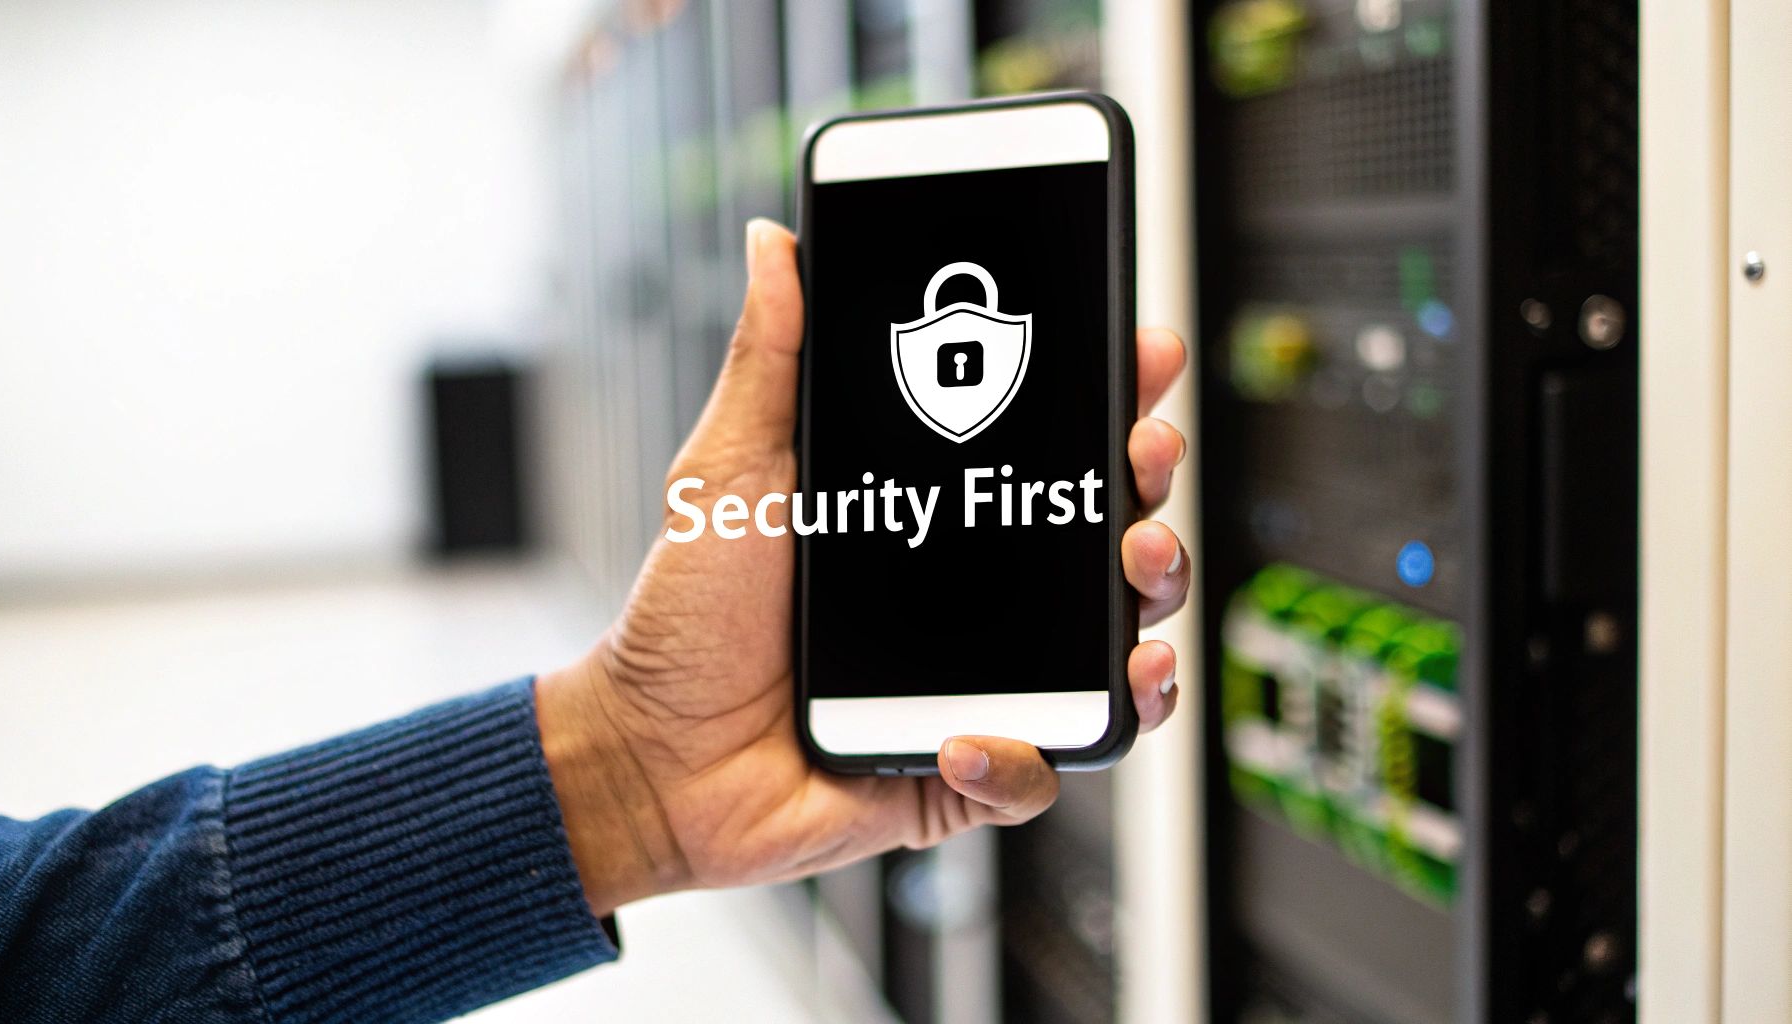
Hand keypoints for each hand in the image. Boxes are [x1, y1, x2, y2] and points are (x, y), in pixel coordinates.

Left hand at [535, 219, 1190, 914]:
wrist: (649, 754)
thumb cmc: (687, 616)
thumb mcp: (728, 472)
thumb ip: (767, 359)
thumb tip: (773, 242)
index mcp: (932, 515)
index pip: (1049, 447)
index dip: (1111, 397)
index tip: (1140, 348)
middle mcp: (977, 599)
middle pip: (1105, 534)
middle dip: (1150, 485)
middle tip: (1142, 453)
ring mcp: (981, 684)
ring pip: (1108, 651)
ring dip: (1144, 608)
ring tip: (1133, 568)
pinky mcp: (962, 769)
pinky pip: (1034, 772)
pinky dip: (1025, 759)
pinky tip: (977, 730)